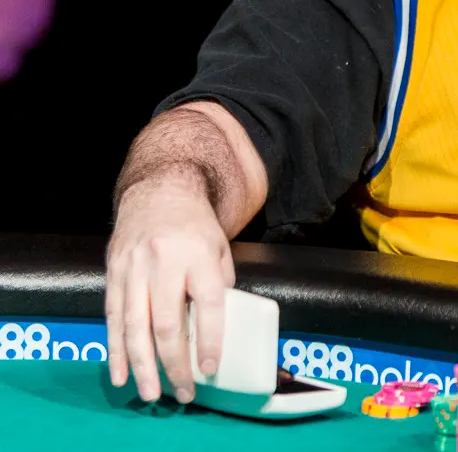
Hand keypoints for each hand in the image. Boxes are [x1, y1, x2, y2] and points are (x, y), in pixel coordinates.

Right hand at [105, 178, 234, 403]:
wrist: (159, 191)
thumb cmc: (195, 225)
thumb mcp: (219, 247)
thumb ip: (219, 284)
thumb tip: (216, 327)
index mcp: (198, 254)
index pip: (208, 303)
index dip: (210, 340)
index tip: (210, 368)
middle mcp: (164, 262)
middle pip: (167, 324)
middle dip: (174, 364)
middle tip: (182, 391)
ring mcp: (134, 268)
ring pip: (135, 327)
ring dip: (142, 366)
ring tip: (150, 393)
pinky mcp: (114, 272)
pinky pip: (112, 318)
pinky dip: (116, 349)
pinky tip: (121, 372)